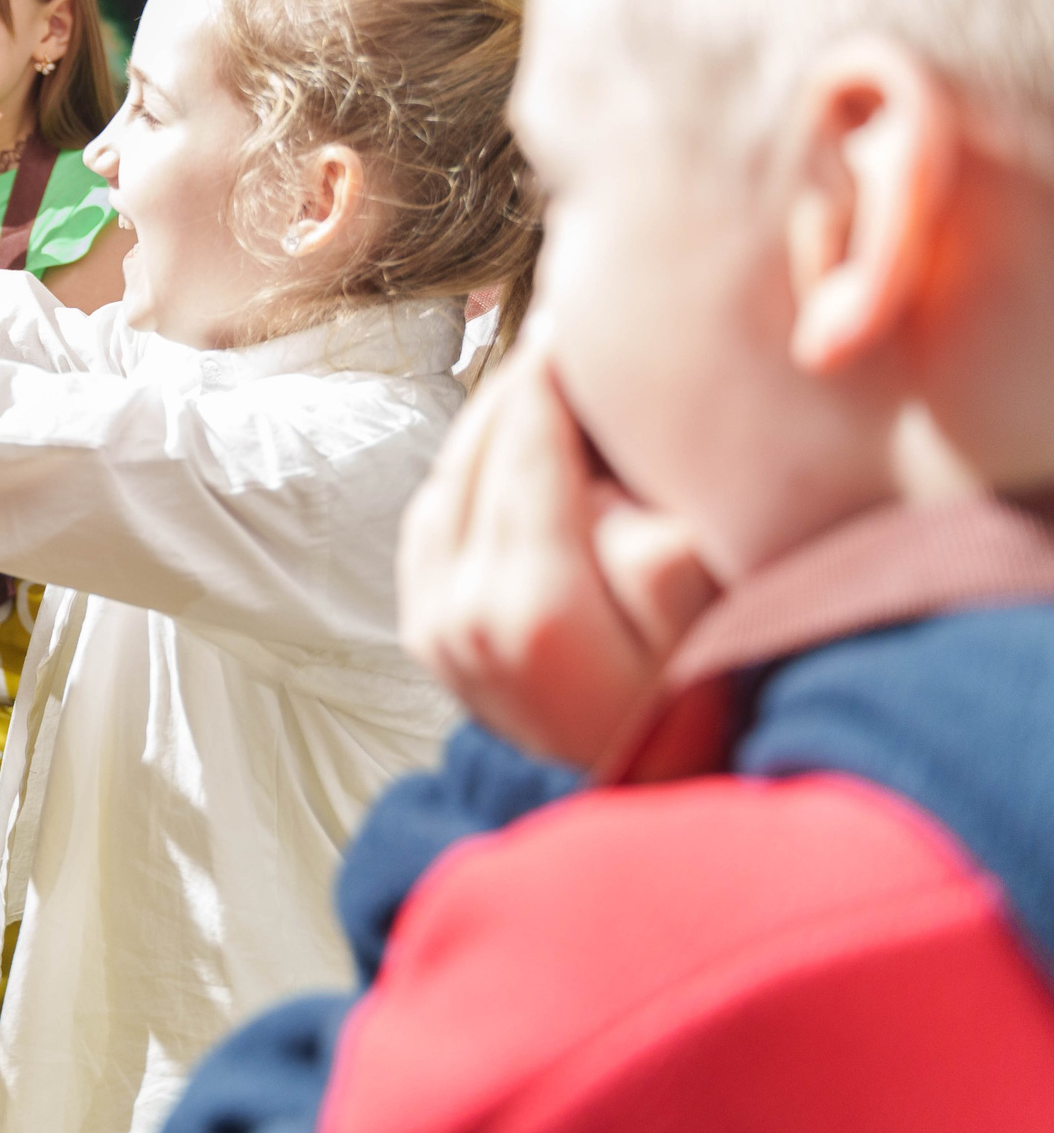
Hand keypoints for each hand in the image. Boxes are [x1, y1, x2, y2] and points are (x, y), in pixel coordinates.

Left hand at [396, 331, 720, 766]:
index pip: (529, 445)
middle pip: (479, 454)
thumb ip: (661, 546)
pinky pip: (432, 520)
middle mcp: (462, 616)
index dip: (553, 370)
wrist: (652, 823)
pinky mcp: (426, 636)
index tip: (575, 309)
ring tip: (541, 372)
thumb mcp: (707, 627)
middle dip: (519, 384)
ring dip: (490, 422)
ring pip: (448, 479)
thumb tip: (608, 474)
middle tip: (558, 323)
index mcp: (529, 608)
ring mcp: (434, 631)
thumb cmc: (704, 716)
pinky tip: (510, 441)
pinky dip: (467, 471)